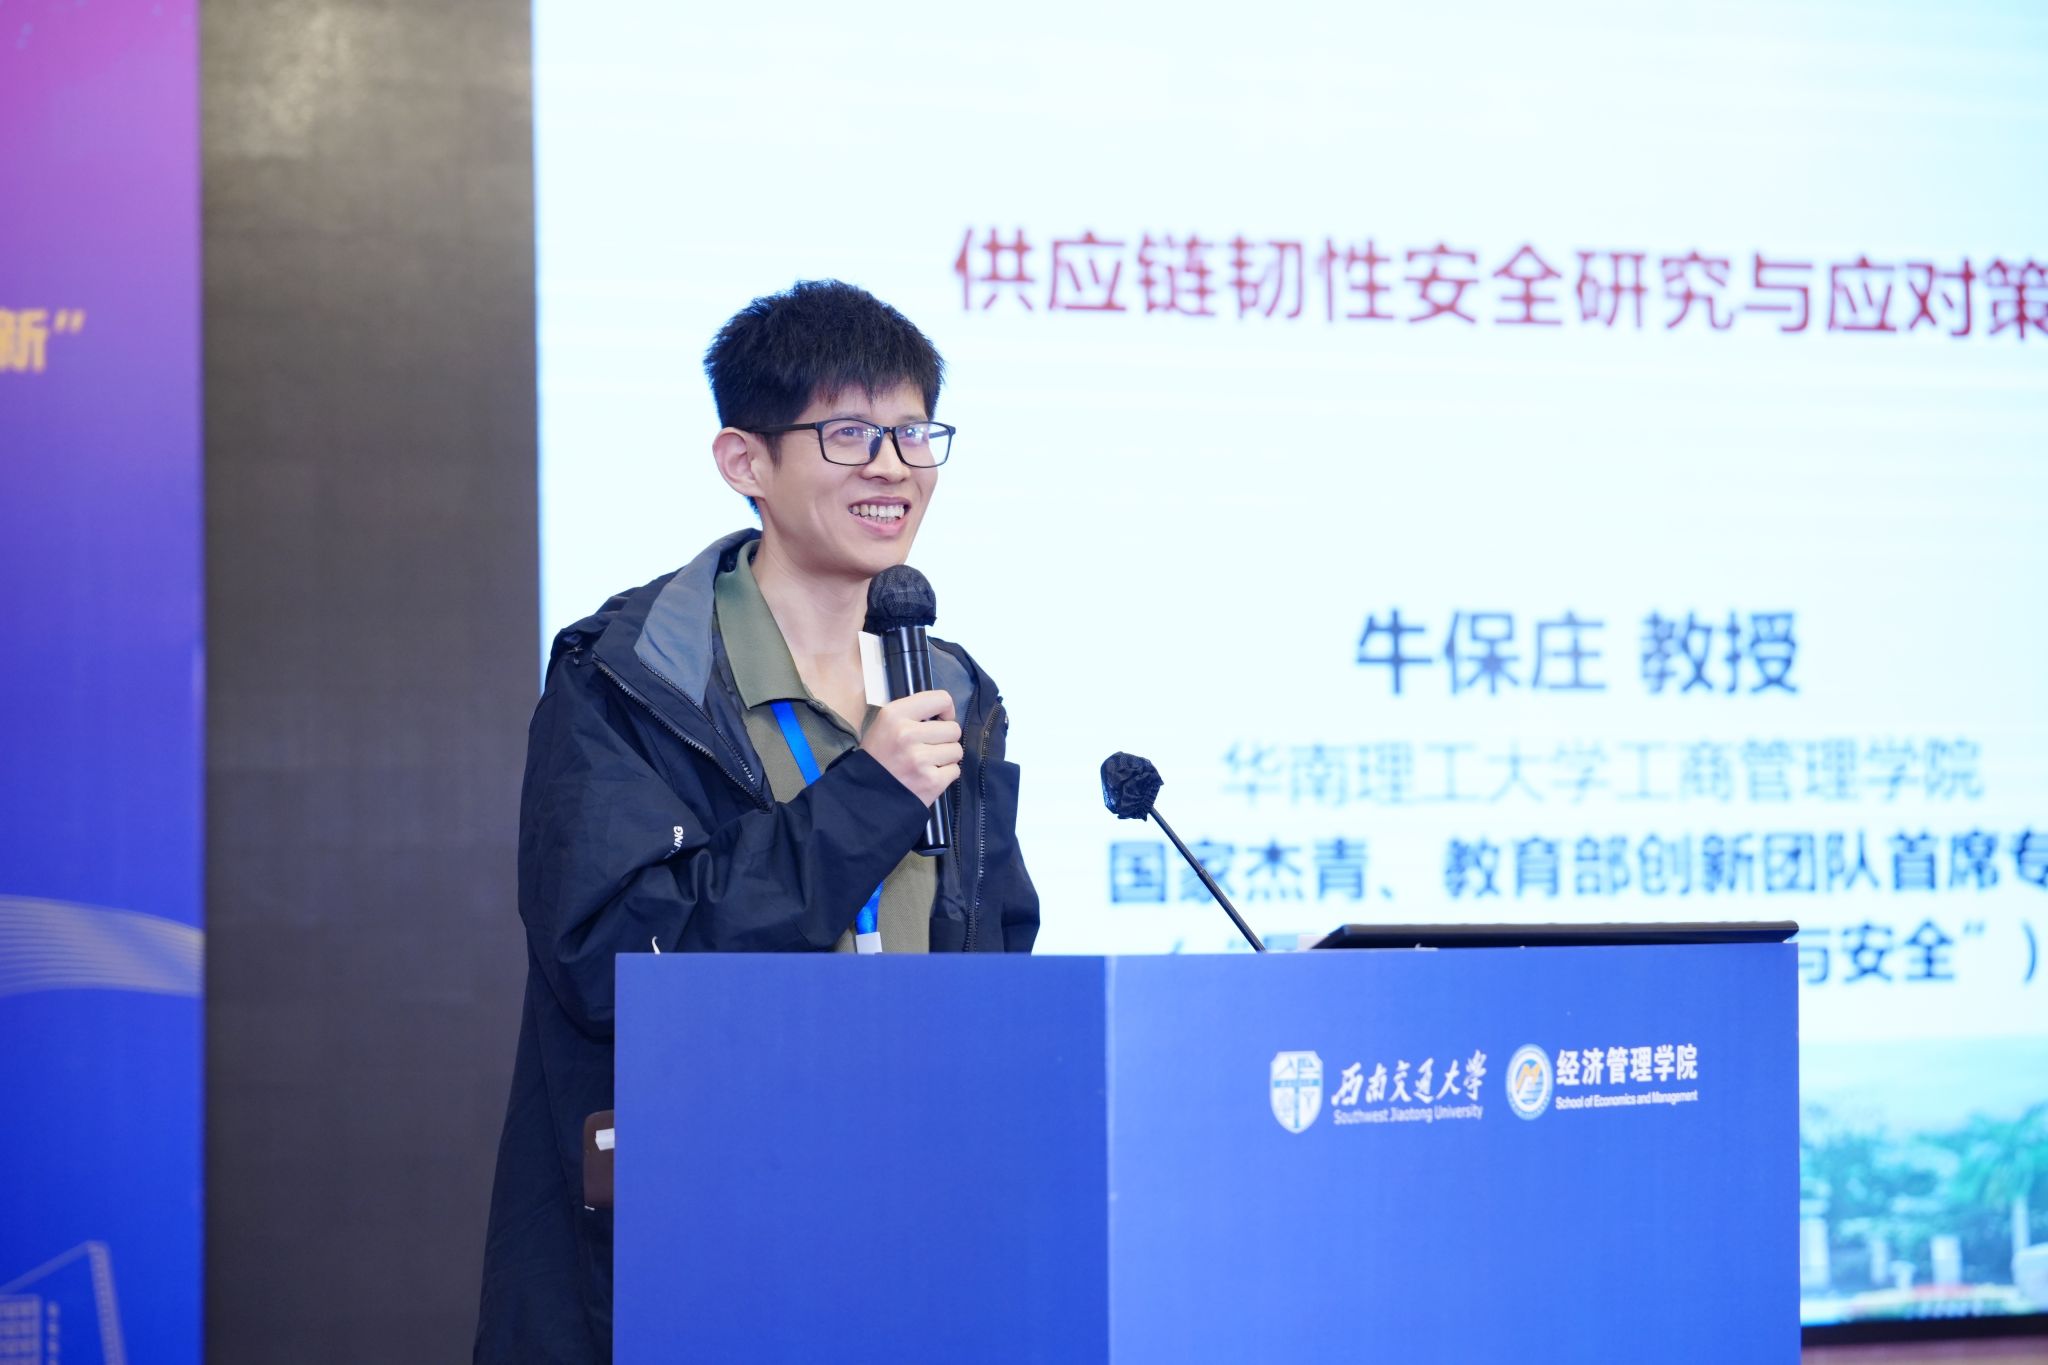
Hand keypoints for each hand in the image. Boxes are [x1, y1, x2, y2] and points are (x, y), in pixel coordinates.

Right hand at [860, 690, 961, 805]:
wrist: (865, 794)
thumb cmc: (878, 757)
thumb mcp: (885, 724)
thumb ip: (914, 713)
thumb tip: (946, 714)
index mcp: (895, 715)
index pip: (941, 699)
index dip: (946, 710)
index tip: (939, 720)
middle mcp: (907, 734)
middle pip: (954, 729)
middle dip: (945, 738)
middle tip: (928, 747)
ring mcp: (920, 759)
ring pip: (956, 750)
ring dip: (946, 757)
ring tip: (927, 763)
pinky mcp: (931, 781)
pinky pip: (955, 770)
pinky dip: (945, 775)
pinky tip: (927, 776)